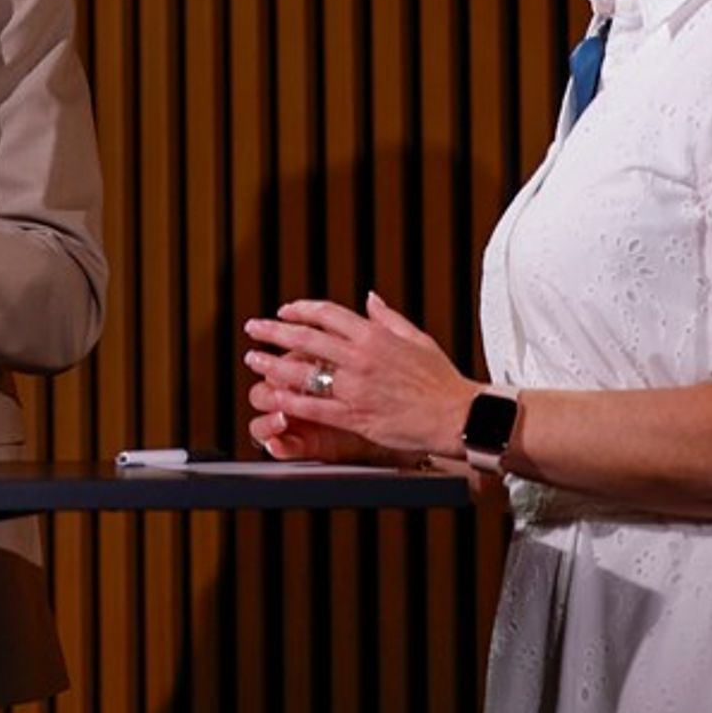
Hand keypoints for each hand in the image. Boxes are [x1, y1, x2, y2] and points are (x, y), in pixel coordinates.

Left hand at [241, 292, 478, 459]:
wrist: (458, 414)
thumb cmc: (441, 379)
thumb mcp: (417, 338)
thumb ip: (388, 317)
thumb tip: (370, 298)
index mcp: (374, 334)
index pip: (326, 314)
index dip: (300, 310)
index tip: (284, 311)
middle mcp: (360, 356)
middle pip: (305, 338)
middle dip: (273, 331)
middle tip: (253, 328)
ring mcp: (355, 386)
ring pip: (303, 371)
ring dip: (273, 364)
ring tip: (253, 360)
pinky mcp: (356, 415)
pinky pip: (314, 406)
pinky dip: (290, 400)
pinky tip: (273, 396)